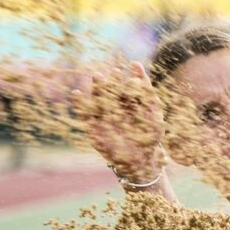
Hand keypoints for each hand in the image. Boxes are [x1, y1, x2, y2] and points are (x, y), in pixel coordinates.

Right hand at [73, 62, 164, 182]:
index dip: (131, 78)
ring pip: (98, 100)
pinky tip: (77, 93)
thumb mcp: (153, 114)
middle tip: (112, 73)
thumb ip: (147, 92)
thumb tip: (138, 67)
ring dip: (97, 88)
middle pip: (112, 91)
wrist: (139, 162)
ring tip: (98, 77)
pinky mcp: (93, 127)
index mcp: (130, 104)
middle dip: (111, 82)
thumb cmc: (149, 137)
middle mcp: (115, 108)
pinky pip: (85, 114)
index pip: (129, 87)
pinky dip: (80, 104)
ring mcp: (104, 117)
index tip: (132, 67)